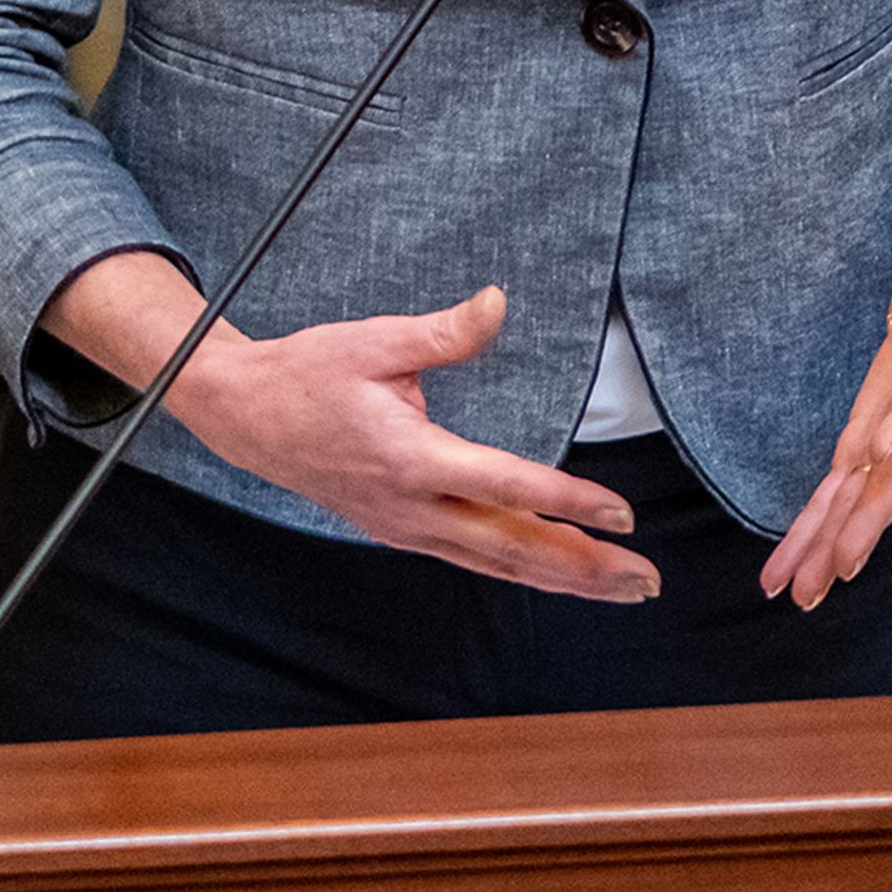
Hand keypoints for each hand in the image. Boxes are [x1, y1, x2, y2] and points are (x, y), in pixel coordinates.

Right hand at [176, 287, 658, 600]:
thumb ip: (444, 332)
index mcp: (411, 458)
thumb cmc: (309, 374)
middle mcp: (412, 507)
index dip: (569, 502)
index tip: (622, 516)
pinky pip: (473, 561)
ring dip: (562, 580)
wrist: (246, 417)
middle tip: (645, 578)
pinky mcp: (400, 531)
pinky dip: (521, 573)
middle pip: (513, 548)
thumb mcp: (374, 340)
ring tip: (621, 588)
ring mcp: (405, 527)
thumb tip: (498, 303)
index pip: (507, 486)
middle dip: (583, 567)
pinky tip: (555, 577)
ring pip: (497, 565)